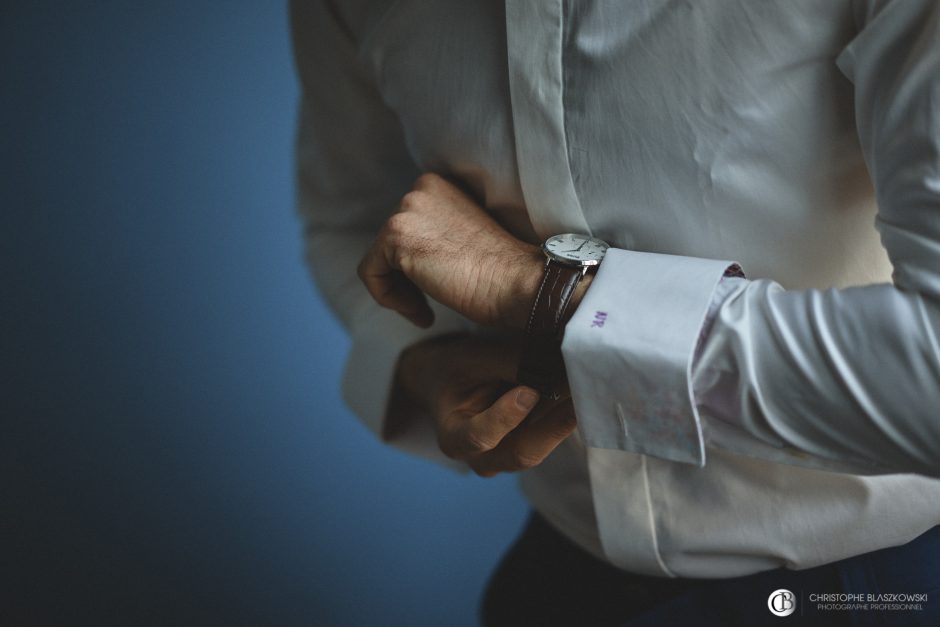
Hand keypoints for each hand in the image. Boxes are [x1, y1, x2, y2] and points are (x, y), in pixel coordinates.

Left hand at [358, 173, 544, 328]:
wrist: (518, 281)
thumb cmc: (502, 272)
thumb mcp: (463, 239)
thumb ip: (435, 235)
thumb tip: (408, 259)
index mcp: (439, 186)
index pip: (408, 228)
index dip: (417, 265)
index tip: (438, 286)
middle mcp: (420, 188)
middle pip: (390, 243)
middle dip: (406, 279)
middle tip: (431, 305)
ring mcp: (406, 209)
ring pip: (379, 259)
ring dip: (400, 291)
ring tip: (427, 312)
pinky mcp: (395, 235)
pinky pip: (370, 273)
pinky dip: (388, 298)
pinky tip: (421, 312)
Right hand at [391, 333, 576, 476]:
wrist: (450, 383)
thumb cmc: (454, 369)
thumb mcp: (471, 359)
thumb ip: (508, 363)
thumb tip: (555, 355)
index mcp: (454, 438)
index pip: (479, 437)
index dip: (505, 418)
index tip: (528, 392)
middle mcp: (483, 458)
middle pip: (522, 453)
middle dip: (552, 426)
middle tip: (577, 396)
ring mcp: (509, 457)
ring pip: (544, 445)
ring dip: (565, 419)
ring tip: (586, 389)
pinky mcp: (531, 446)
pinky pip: (552, 435)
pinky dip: (567, 415)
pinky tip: (584, 392)